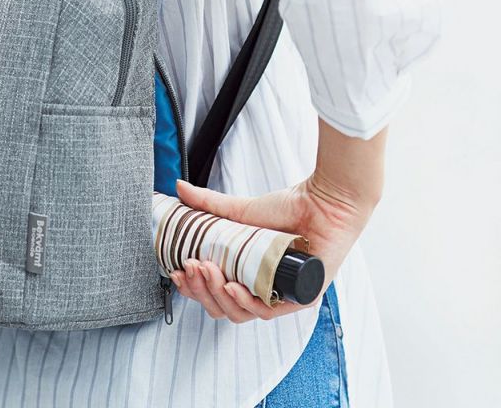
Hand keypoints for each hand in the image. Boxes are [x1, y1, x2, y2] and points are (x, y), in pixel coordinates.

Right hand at [169, 158, 380, 321]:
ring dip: (218, 294)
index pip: (214, 294)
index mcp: (247, 276)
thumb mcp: (239, 210)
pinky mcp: (300, 298)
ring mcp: (281, 297)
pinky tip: (232, 285)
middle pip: (222, 307)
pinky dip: (246, 301)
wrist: (322, 201)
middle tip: (192, 266)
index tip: (178, 270)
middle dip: (201, 290)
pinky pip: (268, 311)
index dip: (192, 288)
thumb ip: (208, 203)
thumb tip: (179, 187)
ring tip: (207, 270)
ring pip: (240, 313)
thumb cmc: (289, 207)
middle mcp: (263, 290)